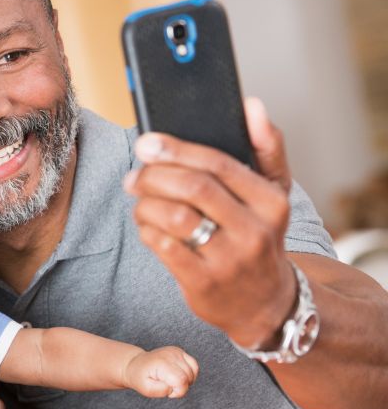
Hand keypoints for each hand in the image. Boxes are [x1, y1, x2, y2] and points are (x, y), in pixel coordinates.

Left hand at [124, 98, 296, 348]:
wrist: (266, 304)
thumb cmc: (260, 235)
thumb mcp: (274, 194)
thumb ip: (266, 147)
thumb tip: (252, 104)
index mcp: (271, 201)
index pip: (218, 164)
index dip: (177, 149)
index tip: (146, 142)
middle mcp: (255, 230)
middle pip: (193, 188)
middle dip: (154, 175)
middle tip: (134, 174)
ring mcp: (229, 260)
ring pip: (174, 217)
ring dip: (146, 204)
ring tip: (139, 201)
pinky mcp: (204, 283)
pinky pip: (163, 246)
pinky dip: (146, 230)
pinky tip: (147, 226)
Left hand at [124, 346, 199, 397]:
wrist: (136, 364)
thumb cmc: (140, 377)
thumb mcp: (145, 389)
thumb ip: (160, 391)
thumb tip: (173, 387)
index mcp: (162, 363)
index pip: (181, 381)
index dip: (177, 392)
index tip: (168, 391)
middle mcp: (171, 354)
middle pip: (188, 377)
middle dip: (181, 387)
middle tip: (166, 386)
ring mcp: (176, 351)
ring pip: (193, 371)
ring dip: (186, 381)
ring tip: (171, 381)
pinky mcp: (180, 351)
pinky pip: (194, 365)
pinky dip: (190, 374)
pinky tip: (179, 376)